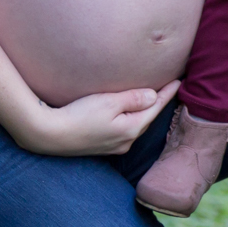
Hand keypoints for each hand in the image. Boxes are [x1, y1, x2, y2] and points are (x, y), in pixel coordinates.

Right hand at [24, 81, 178, 155]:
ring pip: (135, 125)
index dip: (167, 93)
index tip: (179, 80)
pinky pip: (124, 129)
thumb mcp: (108, 102)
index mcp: (131, 129)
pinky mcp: (101, 146)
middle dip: (158, 103)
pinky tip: (128, 114)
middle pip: (147, 118)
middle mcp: (125, 141)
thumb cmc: (78, 115)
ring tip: (152, 99)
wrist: (49, 135)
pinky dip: (130, 118)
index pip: (155, 108)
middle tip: (170, 87)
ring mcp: (113, 146)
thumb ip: (133, 99)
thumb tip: (153, 96)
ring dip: (144, 111)